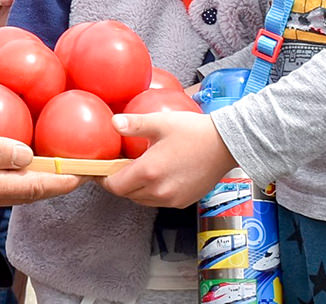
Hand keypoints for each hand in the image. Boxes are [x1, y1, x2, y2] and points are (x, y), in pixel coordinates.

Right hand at [0, 122, 82, 215]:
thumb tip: (27, 153)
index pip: (33, 186)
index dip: (61, 180)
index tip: (85, 174)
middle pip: (25, 192)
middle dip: (51, 182)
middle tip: (74, 169)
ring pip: (8, 190)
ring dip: (30, 180)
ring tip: (47, 163)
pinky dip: (7, 176)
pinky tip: (7, 161)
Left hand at [101, 112, 233, 206]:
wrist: (225, 145)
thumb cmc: (193, 131)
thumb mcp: (160, 123)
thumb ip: (134, 124)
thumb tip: (113, 123)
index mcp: (149, 172)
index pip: (114, 186)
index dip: (103, 179)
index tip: (100, 170)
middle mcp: (159, 190)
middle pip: (126, 194)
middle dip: (119, 182)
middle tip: (119, 166)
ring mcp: (172, 199)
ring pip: (142, 199)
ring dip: (135, 188)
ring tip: (137, 169)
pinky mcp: (184, 202)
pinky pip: (158, 201)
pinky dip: (151, 192)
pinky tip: (157, 175)